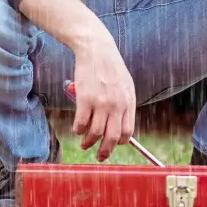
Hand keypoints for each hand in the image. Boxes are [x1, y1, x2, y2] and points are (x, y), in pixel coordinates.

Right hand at [70, 35, 135, 161]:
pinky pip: (80, 123)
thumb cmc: (111, 68)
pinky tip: (77, 129)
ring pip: (95, 133)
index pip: (127, 132)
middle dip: (105, 151)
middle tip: (99, 156)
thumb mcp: (126, 85)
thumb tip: (121, 126)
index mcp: (129, 102)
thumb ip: (125, 105)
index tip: (112, 144)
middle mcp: (116, 105)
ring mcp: (101, 102)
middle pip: (112, 137)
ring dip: (88, 142)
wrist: (96, 50)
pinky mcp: (84, 99)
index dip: (119, 142)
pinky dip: (78, 130)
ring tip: (84, 144)